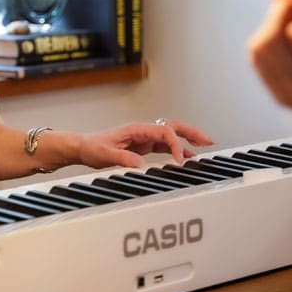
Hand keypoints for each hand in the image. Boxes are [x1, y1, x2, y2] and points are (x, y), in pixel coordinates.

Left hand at [76, 120, 212, 169]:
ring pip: (172, 134)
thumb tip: (140, 164)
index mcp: (137, 129)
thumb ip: (123, 158)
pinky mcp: (145, 145)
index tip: (180, 160)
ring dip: (189, 139)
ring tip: (205, 145)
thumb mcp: (105, 154)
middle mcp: (144, 131)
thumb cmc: (92, 147)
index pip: (164, 132)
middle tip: (208, 141)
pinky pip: (166, 145)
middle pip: (174, 127)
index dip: (175, 144)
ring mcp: (145, 137)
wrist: (83, 146)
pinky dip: (179, 149)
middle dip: (192, 133)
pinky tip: (188, 157)